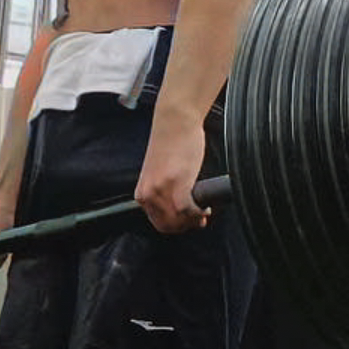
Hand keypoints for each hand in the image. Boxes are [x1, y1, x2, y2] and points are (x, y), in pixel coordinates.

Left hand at [135, 114, 208, 234]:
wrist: (176, 121)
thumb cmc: (172, 142)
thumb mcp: (160, 174)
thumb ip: (164, 192)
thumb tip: (179, 209)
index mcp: (142, 193)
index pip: (158, 223)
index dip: (177, 227)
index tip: (189, 222)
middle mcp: (149, 194)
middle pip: (169, 226)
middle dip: (186, 226)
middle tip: (200, 219)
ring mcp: (162, 191)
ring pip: (179, 221)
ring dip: (194, 220)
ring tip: (203, 212)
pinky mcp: (177, 184)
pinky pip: (189, 210)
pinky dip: (199, 213)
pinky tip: (206, 207)